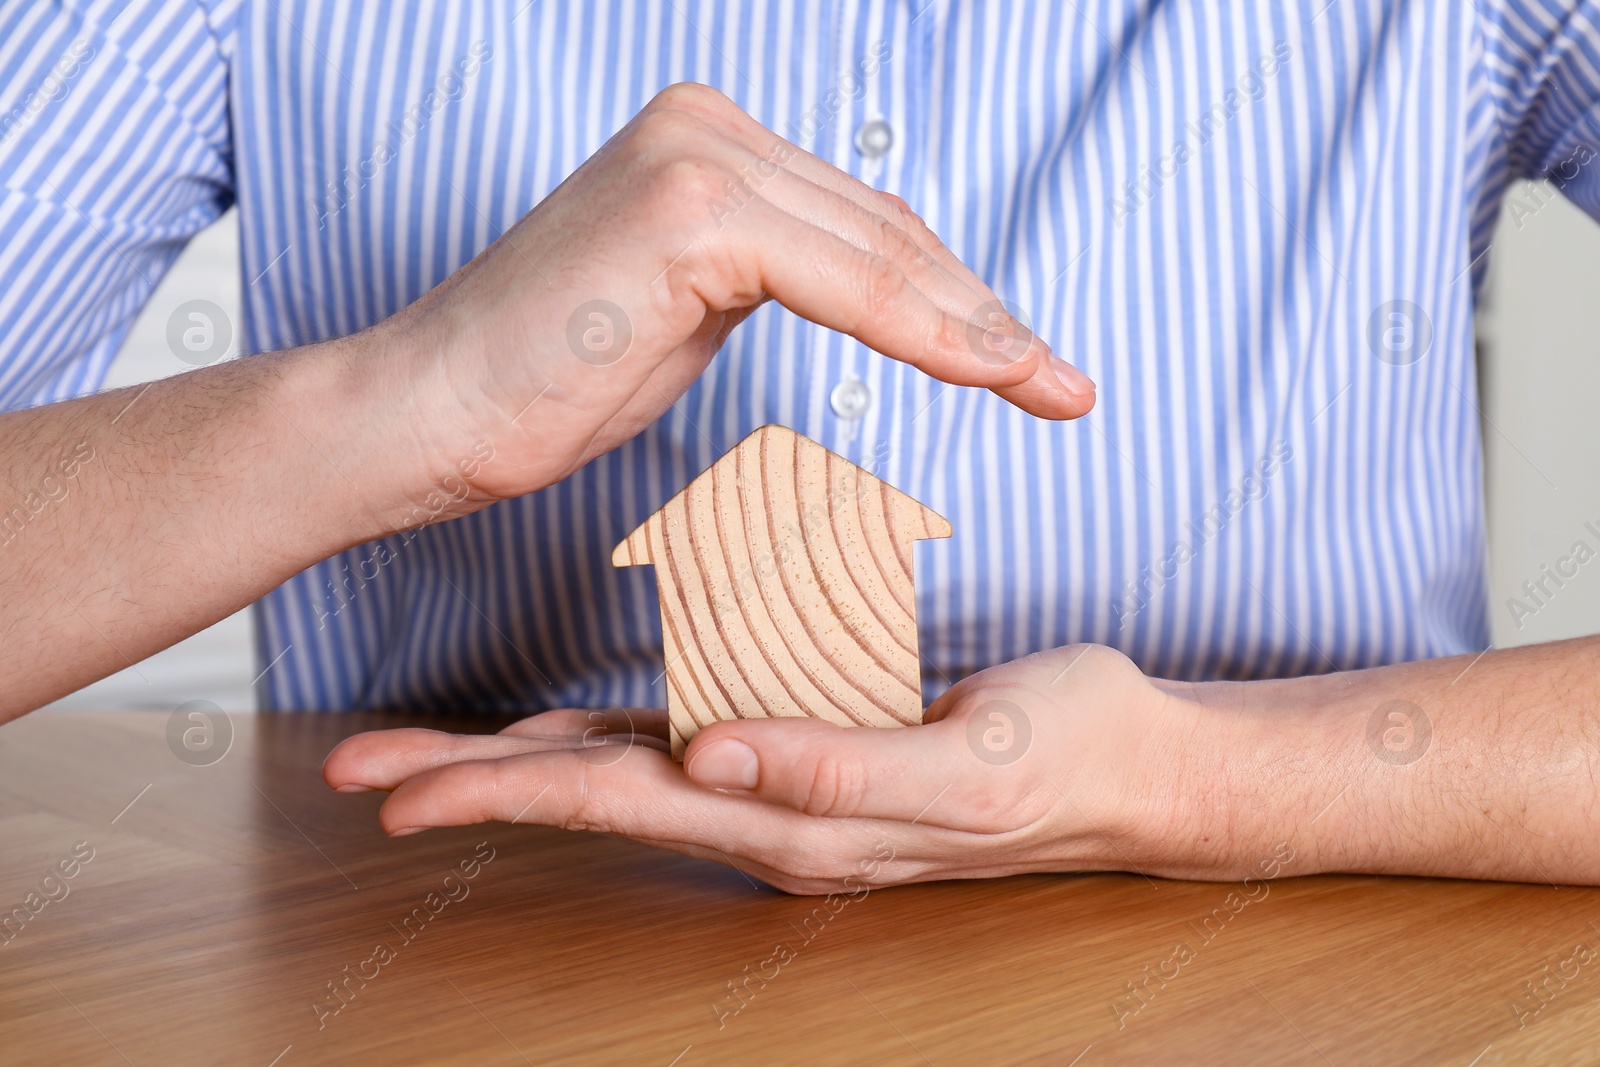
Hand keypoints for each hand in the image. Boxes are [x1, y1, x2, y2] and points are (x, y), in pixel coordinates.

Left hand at [321, 646, 1201, 894]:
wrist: (1136, 773)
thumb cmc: (1064, 757)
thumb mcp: (967, 764)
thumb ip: (840, 769)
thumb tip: (714, 758)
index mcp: (795, 825)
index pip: (618, 805)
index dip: (501, 791)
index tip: (391, 784)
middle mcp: (771, 820)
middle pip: (592, 800)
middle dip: (473, 783)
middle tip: (359, 767)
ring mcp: (786, 797)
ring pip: (626, 782)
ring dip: (523, 770)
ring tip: (428, 756)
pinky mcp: (810, 759)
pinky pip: (683, 756)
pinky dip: (606, 749)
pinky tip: (563, 736)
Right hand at [369, 82, 1093, 519]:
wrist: (428, 412)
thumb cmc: (544, 380)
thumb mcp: (687, 313)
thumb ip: (772, 274)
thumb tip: (866, 283)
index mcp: (707, 138)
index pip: (865, 224)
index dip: (953, 297)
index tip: (1022, 362)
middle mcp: (707, 125)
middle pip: (888, 233)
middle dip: (984, 316)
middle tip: (1062, 383)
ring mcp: (698, 156)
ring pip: (883, 255)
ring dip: (980, 330)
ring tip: (1053, 389)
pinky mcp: (690, 208)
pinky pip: (847, 281)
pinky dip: (927, 333)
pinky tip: (994, 375)